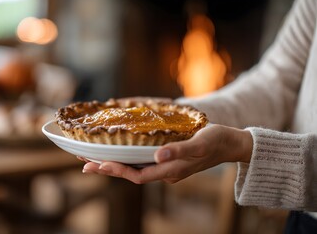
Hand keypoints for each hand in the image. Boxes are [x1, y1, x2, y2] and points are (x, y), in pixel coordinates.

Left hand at [81, 124, 252, 183]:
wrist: (231, 144)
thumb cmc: (216, 141)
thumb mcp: (200, 143)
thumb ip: (179, 151)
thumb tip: (157, 156)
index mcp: (171, 170)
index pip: (138, 175)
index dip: (117, 171)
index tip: (98, 164)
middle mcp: (166, 172)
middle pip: (131, 174)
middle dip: (108, 169)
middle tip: (84, 164)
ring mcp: (166, 168)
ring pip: (135, 169)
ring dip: (115, 165)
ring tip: (94, 159)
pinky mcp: (168, 161)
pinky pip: (143, 163)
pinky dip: (127, 159)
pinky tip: (119, 153)